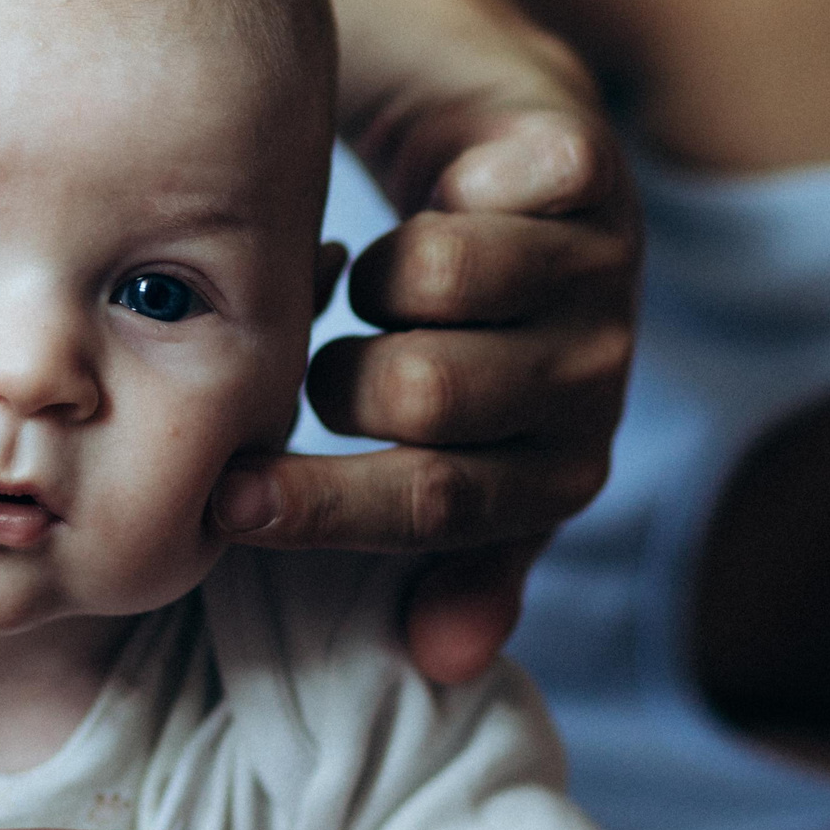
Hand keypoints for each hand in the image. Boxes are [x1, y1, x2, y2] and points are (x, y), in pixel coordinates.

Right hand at [214, 42, 636, 683]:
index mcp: (563, 472)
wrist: (504, 166)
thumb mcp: (460, 450)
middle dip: (346, 372)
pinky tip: (445, 196)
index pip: (434, 504)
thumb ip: (443, 550)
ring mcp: (603, 275)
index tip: (227, 499)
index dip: (323, 506)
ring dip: (382, 275)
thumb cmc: (460, 330)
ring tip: (386, 284)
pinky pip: (479, 188)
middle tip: (333, 356)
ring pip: (438, 280)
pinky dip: (438, 190)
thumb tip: (441, 663)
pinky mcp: (592, 176)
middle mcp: (596, 382)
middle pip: (423, 391)